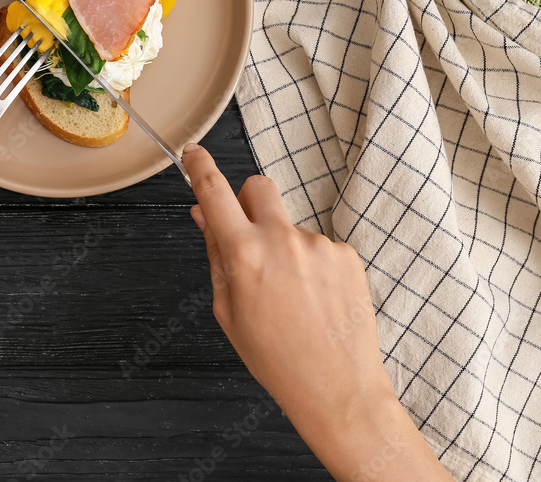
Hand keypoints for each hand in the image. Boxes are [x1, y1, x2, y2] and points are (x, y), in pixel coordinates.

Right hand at [182, 144, 451, 481]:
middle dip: (247, 202)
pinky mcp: (347, 254)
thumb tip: (205, 217)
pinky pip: (318, 246)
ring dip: (284, 247)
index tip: (193, 153)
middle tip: (248, 238)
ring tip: (292, 297)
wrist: (337, 386)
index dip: (200, 167)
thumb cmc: (277, 358)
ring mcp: (319, 244)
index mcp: (244, 255)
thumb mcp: (228, 310)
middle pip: (258, 187)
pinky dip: (312, 265)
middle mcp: (282, 240)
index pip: (214, 193)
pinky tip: (314, 300)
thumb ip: (216, 256)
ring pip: (289, 226)